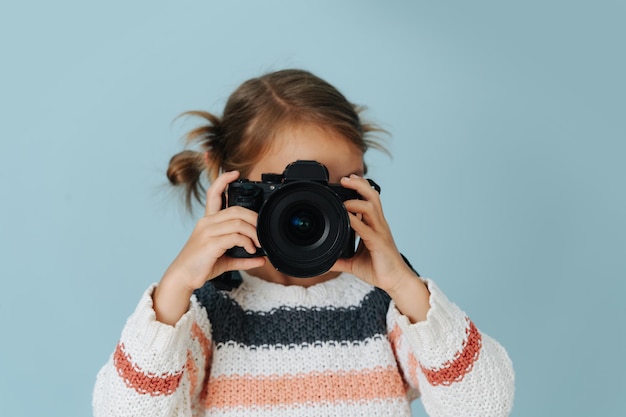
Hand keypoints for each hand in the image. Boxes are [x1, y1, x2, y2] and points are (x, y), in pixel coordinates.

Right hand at [154, 171, 265, 323]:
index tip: (235, 173)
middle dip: (254, 218)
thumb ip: (242, 257)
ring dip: (253, 232)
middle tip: (263, 231)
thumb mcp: (225, 259)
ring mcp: (207, 231)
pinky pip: (235, 235)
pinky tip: (250, 250)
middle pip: (236, 209)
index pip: (213, 193)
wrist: (183, 278)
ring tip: (257, 244)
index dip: (224, 180)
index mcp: (208, 221)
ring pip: (238, 222)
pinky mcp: (210, 242)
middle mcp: (207, 222)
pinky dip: (247, 242)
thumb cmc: (201, 266)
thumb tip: (261, 259)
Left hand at [330, 175, 411, 291]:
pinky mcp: (379, 243)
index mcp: (374, 226)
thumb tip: (325, 262)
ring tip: (343, 197)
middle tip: (345, 178)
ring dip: (356, 199)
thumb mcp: (354, 263)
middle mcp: (378, 225)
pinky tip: (346, 217)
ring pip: (371, 206)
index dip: (359, 188)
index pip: (369, 200)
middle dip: (359, 184)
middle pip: (372, 196)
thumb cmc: (379, 269)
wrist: (395, 282)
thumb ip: (340, 260)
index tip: (347, 180)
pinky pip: (366, 228)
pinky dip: (355, 221)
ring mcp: (380, 233)